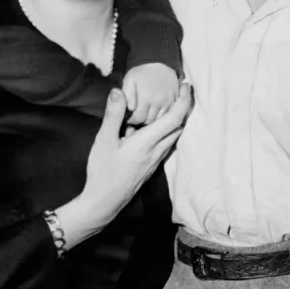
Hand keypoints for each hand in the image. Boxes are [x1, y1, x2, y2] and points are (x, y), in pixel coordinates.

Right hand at [83, 83, 190, 222]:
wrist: (104, 202)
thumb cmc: (103, 172)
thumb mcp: (104, 141)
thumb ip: (113, 115)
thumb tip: (119, 91)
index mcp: (147, 142)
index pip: (174, 118)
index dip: (183, 100)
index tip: (186, 86)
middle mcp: (156, 151)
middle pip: (177, 127)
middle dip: (181, 108)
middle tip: (176, 91)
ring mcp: (155, 161)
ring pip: (172, 137)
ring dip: (173, 121)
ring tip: (163, 106)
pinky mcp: (150, 167)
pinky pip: (163, 145)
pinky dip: (163, 132)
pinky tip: (149, 129)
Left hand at [122, 64, 179, 124]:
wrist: (160, 62)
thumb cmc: (141, 72)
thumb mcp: (129, 80)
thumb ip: (127, 96)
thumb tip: (130, 109)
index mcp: (146, 97)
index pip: (138, 118)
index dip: (132, 120)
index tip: (129, 118)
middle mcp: (159, 101)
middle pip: (149, 121)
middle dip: (141, 121)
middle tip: (136, 116)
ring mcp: (169, 102)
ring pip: (159, 120)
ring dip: (151, 120)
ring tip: (145, 114)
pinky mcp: (175, 102)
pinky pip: (168, 115)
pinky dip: (161, 117)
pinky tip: (154, 112)